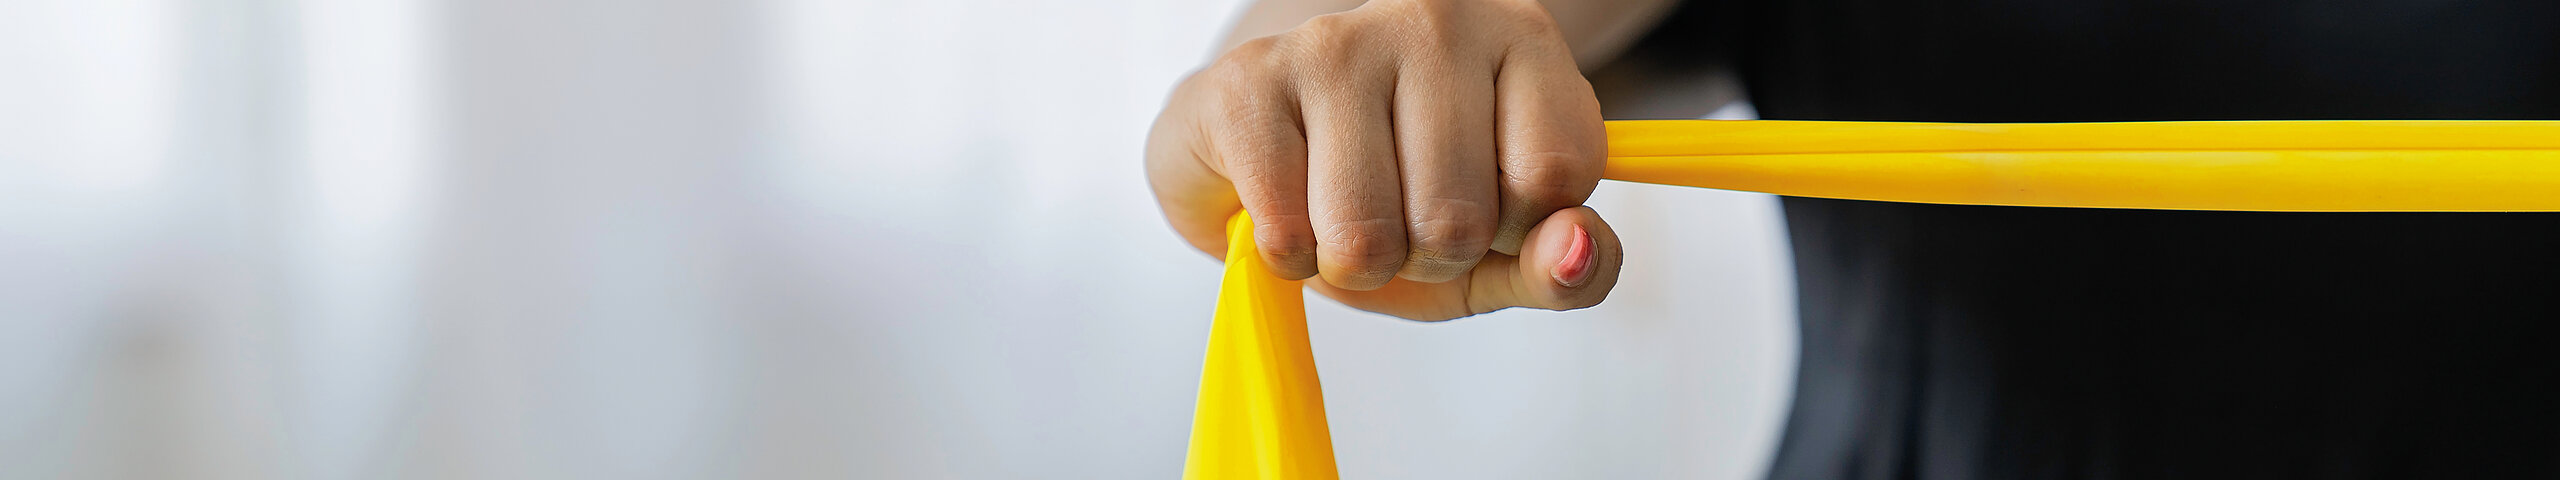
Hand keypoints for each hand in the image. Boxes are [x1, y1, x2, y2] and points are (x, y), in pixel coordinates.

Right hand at [1147, 0, 1622, 320]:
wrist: (1265, 154)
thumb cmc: (1398, 195)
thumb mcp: (1501, 252)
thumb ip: (1562, 265)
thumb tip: (1578, 251)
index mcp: (1522, 40)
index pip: (1556, 176)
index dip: (1515, 230)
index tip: (1485, 206)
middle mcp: (1436, 19)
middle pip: (1458, 218)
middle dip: (1424, 257)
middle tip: (1398, 216)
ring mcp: (1338, 40)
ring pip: (1368, 234)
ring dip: (1352, 265)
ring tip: (1341, 214)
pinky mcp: (1250, 78)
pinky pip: (1287, 232)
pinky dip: (1288, 256)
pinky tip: (1285, 206)